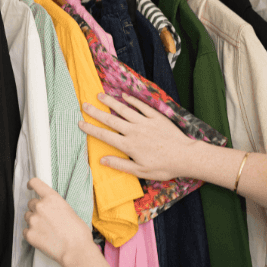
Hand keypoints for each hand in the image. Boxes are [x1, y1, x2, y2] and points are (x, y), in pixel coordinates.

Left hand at [23, 178, 93, 266]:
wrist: (75, 250)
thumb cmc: (78, 232)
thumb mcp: (69, 211)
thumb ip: (56, 206)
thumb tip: (51, 210)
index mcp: (52, 198)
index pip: (35, 183)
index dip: (31, 184)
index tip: (30, 187)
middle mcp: (40, 206)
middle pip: (31, 203)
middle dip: (36, 209)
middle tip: (46, 218)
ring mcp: (33, 220)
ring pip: (27, 216)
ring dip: (33, 220)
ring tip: (46, 230)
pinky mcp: (29, 234)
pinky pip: (25, 230)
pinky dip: (31, 233)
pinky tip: (42, 238)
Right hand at [80, 93, 197, 180]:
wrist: (185, 156)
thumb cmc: (163, 167)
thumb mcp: (139, 171)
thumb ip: (119, 164)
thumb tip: (102, 160)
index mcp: (128, 145)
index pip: (105, 135)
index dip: (91, 128)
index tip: (80, 123)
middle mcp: (134, 131)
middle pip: (110, 119)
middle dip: (96, 112)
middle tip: (84, 105)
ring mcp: (145, 122)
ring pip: (124, 110)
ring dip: (111, 102)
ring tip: (100, 95)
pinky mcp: (156, 118)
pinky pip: (142, 106)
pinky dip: (132, 100)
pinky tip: (124, 96)